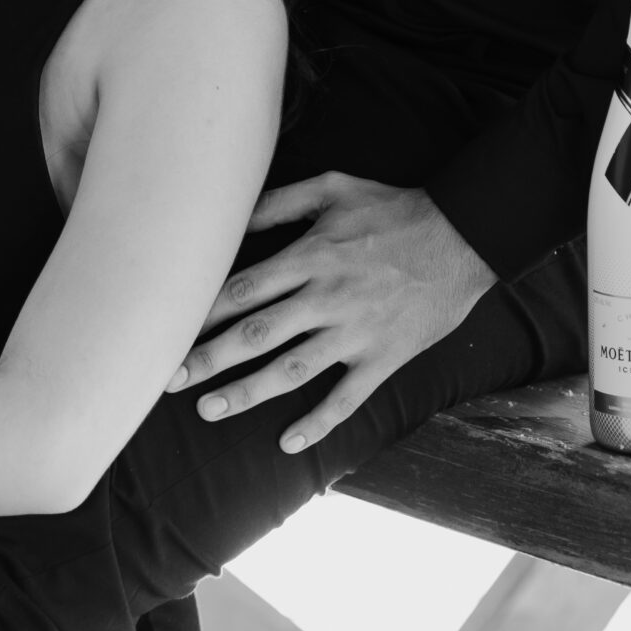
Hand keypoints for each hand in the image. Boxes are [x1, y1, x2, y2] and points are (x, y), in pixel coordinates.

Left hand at [165, 172, 497, 453]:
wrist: (463, 237)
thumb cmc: (392, 209)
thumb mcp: (333, 188)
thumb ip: (280, 203)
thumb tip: (232, 218)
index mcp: (311, 256)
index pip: (243, 290)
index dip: (201, 313)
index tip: (168, 328)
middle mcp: (326, 297)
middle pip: (255, 335)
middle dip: (208, 359)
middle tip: (168, 379)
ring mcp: (355, 332)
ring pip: (291, 370)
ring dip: (246, 393)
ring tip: (208, 409)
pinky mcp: (383, 358)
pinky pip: (347, 398)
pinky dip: (318, 422)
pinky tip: (288, 442)